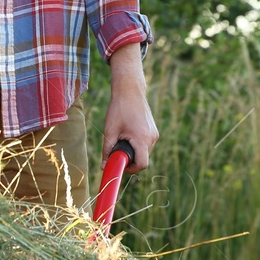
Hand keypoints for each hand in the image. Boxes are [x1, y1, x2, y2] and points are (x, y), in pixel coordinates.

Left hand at [104, 42, 158, 169]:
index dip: (131, 169)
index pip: (142, 165)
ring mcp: (154, 133)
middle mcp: (152, 137)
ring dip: (134, 150)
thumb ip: (107, 150)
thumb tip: (104, 167)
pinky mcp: (154, 130)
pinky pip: (146, 144)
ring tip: (122, 138)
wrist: (130, 90)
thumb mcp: (110, 131)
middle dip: (130, 158)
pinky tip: (128, 133)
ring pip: (145, 151)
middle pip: (143, 159)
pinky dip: (138, 144)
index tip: (121, 165)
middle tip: (117, 150)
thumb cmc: (119, 109)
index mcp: (142, 138)